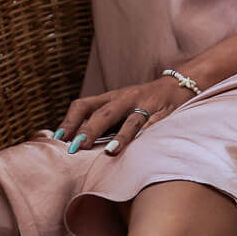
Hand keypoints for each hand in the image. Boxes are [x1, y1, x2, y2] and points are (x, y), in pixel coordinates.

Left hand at [46, 75, 196, 155]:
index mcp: (109, 98)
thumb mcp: (118, 106)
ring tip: (110, 151)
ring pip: (131, 120)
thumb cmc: (141, 101)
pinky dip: (149, 135)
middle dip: (89, 130)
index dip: (69, 121)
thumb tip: (74, 141)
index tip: (57, 139)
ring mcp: (145, 105)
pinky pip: (156, 124)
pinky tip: (143, 146)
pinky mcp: (164, 113)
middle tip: (76, 147)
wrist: (179, 84)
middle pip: (103, 113)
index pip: (83, 105)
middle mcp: (125, 99)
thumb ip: (99, 121)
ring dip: (120, 136)